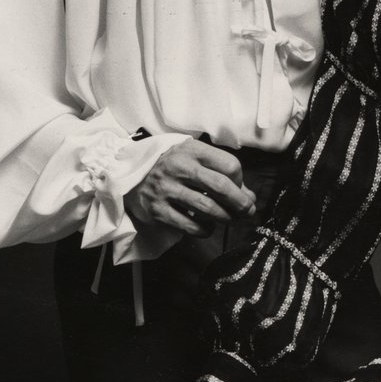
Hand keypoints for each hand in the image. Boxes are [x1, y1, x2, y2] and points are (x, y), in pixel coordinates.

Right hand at [124, 138, 255, 236]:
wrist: (129, 173)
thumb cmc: (171, 165)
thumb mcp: (193, 158)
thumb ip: (221, 172)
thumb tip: (250, 197)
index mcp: (192, 151)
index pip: (229, 165)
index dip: (241, 180)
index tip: (239, 187)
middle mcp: (179, 168)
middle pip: (222, 188)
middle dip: (241, 203)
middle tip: (247, 211)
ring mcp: (167, 190)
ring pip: (208, 210)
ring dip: (226, 218)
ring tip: (229, 219)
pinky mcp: (158, 210)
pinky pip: (191, 226)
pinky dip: (205, 230)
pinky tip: (208, 226)